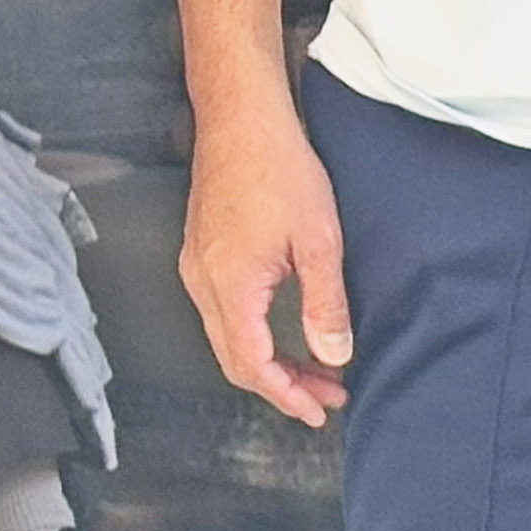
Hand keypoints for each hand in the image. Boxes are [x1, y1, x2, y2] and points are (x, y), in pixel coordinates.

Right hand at [181, 85, 350, 424]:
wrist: (241, 120)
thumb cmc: (279, 169)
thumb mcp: (319, 241)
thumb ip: (325, 304)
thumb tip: (333, 354)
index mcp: (229, 285)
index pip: (251, 365)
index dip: (286, 395)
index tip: (319, 410)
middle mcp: (202, 282)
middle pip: (235, 359)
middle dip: (282, 385)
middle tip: (327, 397)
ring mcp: (197, 267)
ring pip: (228, 338)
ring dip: (271, 361)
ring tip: (317, 371)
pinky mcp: (202, 254)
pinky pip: (224, 313)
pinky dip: (256, 334)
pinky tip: (287, 333)